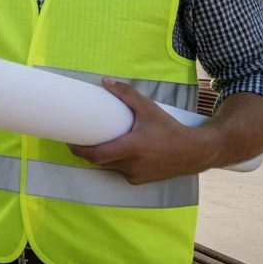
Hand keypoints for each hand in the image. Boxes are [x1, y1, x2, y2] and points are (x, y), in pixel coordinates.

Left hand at [67, 78, 217, 184]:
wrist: (194, 152)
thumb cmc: (170, 129)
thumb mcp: (149, 108)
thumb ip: (126, 95)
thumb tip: (104, 82)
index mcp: (132, 149)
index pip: (96, 155)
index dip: (79, 150)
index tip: (68, 140)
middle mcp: (131, 166)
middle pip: (99, 162)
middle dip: (86, 152)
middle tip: (78, 138)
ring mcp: (135, 176)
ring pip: (109, 167)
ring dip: (101, 157)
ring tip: (96, 141)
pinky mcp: (139, 181)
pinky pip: (120, 171)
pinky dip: (115, 162)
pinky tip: (116, 152)